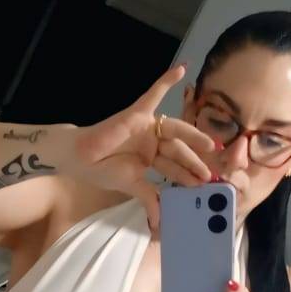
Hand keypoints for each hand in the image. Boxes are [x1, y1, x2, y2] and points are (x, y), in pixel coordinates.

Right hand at [70, 64, 218, 230]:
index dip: (189, 176)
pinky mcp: (138, 113)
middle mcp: (153, 141)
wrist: (79, 158)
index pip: (175, 167)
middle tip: (210, 174)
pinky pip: (153, 94)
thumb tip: (158, 222)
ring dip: (194, 136)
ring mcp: (147, 126)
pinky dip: (166, 81)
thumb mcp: (131, 185)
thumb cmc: (102, 169)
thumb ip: (148, 198)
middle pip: (180, 150)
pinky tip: (182, 69)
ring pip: (176, 130)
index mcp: (152, 158)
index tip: (205, 186)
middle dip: (195, 162)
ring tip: (211, 145)